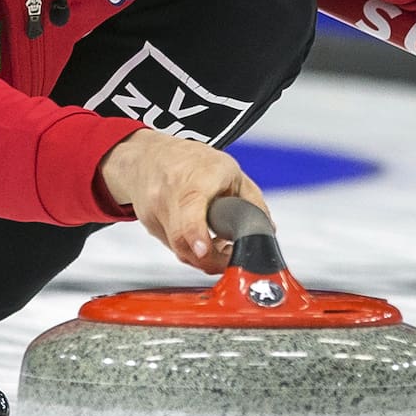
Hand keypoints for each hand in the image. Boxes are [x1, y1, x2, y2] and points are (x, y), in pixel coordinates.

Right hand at [99, 130, 271, 273]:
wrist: (149, 156)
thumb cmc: (191, 161)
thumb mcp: (231, 171)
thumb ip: (251, 202)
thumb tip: (266, 230)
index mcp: (195, 179)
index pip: (190, 210)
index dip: (196, 234)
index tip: (205, 250)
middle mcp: (169, 195)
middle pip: (184, 240)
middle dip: (211, 259)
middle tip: (230, 258)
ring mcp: (155, 212)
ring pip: (179, 248)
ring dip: (203, 257)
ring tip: (219, 247)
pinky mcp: (150, 225)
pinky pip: (173, 246)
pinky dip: (191, 249)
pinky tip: (202, 240)